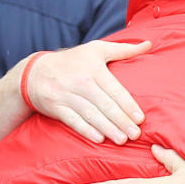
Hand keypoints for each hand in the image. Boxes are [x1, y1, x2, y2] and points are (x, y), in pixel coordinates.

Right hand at [26, 40, 151, 143]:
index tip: (140, 118)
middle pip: (105, 104)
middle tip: (135, 134)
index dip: (128, 105)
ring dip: (107, 128)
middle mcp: (80, 82)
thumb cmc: (73, 60)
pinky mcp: (56, 107)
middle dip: (121, 121)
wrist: (34, 71)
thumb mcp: (96, 49)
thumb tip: (149, 44)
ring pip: (91, 114)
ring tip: (122, 139)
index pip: (114, 89)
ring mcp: (67, 95)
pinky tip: (99, 139)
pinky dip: (86, 130)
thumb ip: (124, 49)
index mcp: (93, 68)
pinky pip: (73, 121)